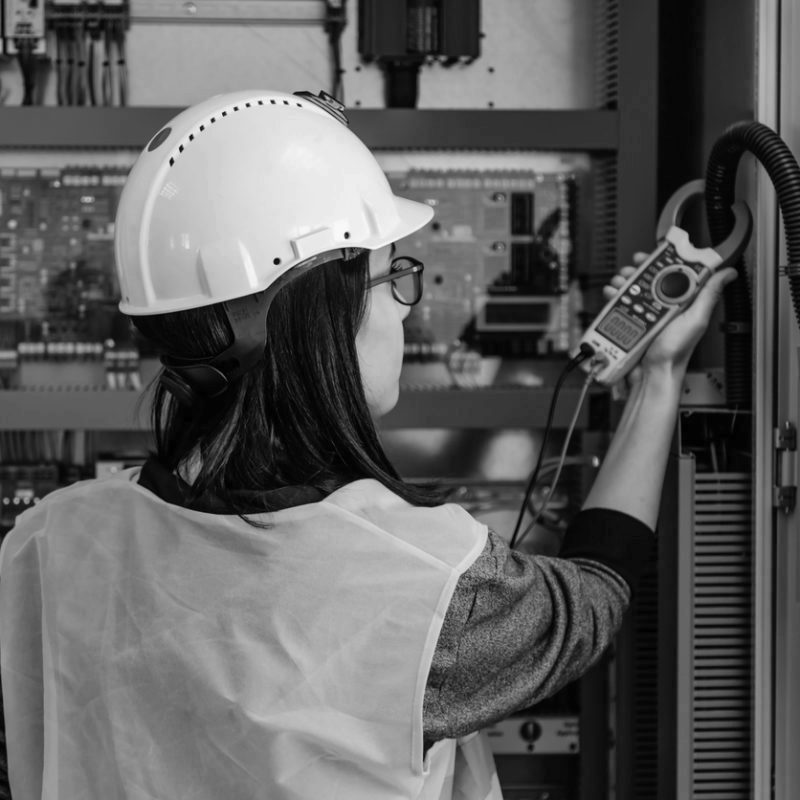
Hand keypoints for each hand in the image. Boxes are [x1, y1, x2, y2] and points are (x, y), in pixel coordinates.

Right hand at [602, 253, 737, 377]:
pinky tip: (612, 296)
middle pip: (651, 278)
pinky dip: (613, 297)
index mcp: (683, 302)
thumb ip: (709, 295)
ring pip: (633, 289)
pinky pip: (620, 305)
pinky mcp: (630, 322)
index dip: (665, 260)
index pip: (676, 273)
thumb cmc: (675, 353)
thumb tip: (728, 273)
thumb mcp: (696, 320)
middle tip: (633, 268)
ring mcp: (646, 314)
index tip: (655, 253)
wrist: (652, 374)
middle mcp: (664, 306)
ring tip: (620, 283)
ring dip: (624, 282)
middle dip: (639, 270)